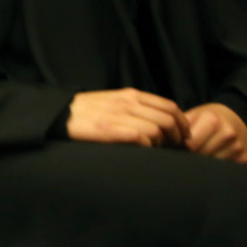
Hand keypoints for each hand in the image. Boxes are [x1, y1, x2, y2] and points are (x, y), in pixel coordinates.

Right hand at [66, 88, 189, 147]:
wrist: (62, 113)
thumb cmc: (89, 111)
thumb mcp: (115, 101)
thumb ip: (136, 107)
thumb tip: (160, 121)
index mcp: (131, 95)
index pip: (170, 106)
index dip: (183, 122)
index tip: (184, 136)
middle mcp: (128, 102)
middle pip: (168, 119)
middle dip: (177, 136)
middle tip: (175, 147)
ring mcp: (119, 115)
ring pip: (157, 130)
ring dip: (161, 144)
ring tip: (156, 150)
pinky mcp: (110, 129)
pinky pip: (141, 139)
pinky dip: (147, 147)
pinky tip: (142, 151)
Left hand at [183, 103, 246, 163]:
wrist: (237, 120)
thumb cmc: (209, 119)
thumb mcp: (194, 115)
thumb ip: (180, 126)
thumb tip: (165, 140)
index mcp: (212, 120)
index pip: (191, 145)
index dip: (183, 148)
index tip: (181, 146)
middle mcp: (228, 133)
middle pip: (201, 156)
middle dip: (192, 156)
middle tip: (190, 152)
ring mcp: (238, 147)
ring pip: (212, 165)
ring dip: (204, 163)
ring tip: (201, 154)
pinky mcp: (245, 159)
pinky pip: (224, 169)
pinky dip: (216, 167)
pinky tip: (214, 158)